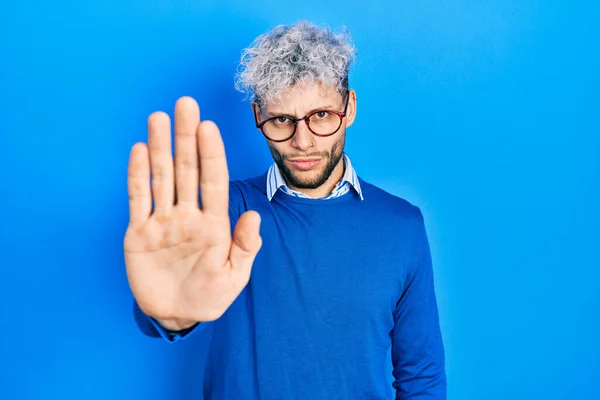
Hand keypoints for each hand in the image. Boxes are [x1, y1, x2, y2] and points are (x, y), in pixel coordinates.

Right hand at [124, 97, 261, 329]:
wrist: (177, 314)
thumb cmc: (210, 297)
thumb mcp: (234, 277)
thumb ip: (245, 247)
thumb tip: (254, 216)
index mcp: (214, 224)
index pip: (214, 181)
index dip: (212, 154)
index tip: (209, 126)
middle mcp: (188, 215)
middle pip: (187, 170)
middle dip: (186, 138)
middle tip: (186, 104)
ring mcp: (163, 221)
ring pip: (162, 177)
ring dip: (160, 148)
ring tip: (158, 118)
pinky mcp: (139, 233)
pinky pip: (138, 200)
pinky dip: (137, 177)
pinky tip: (139, 151)